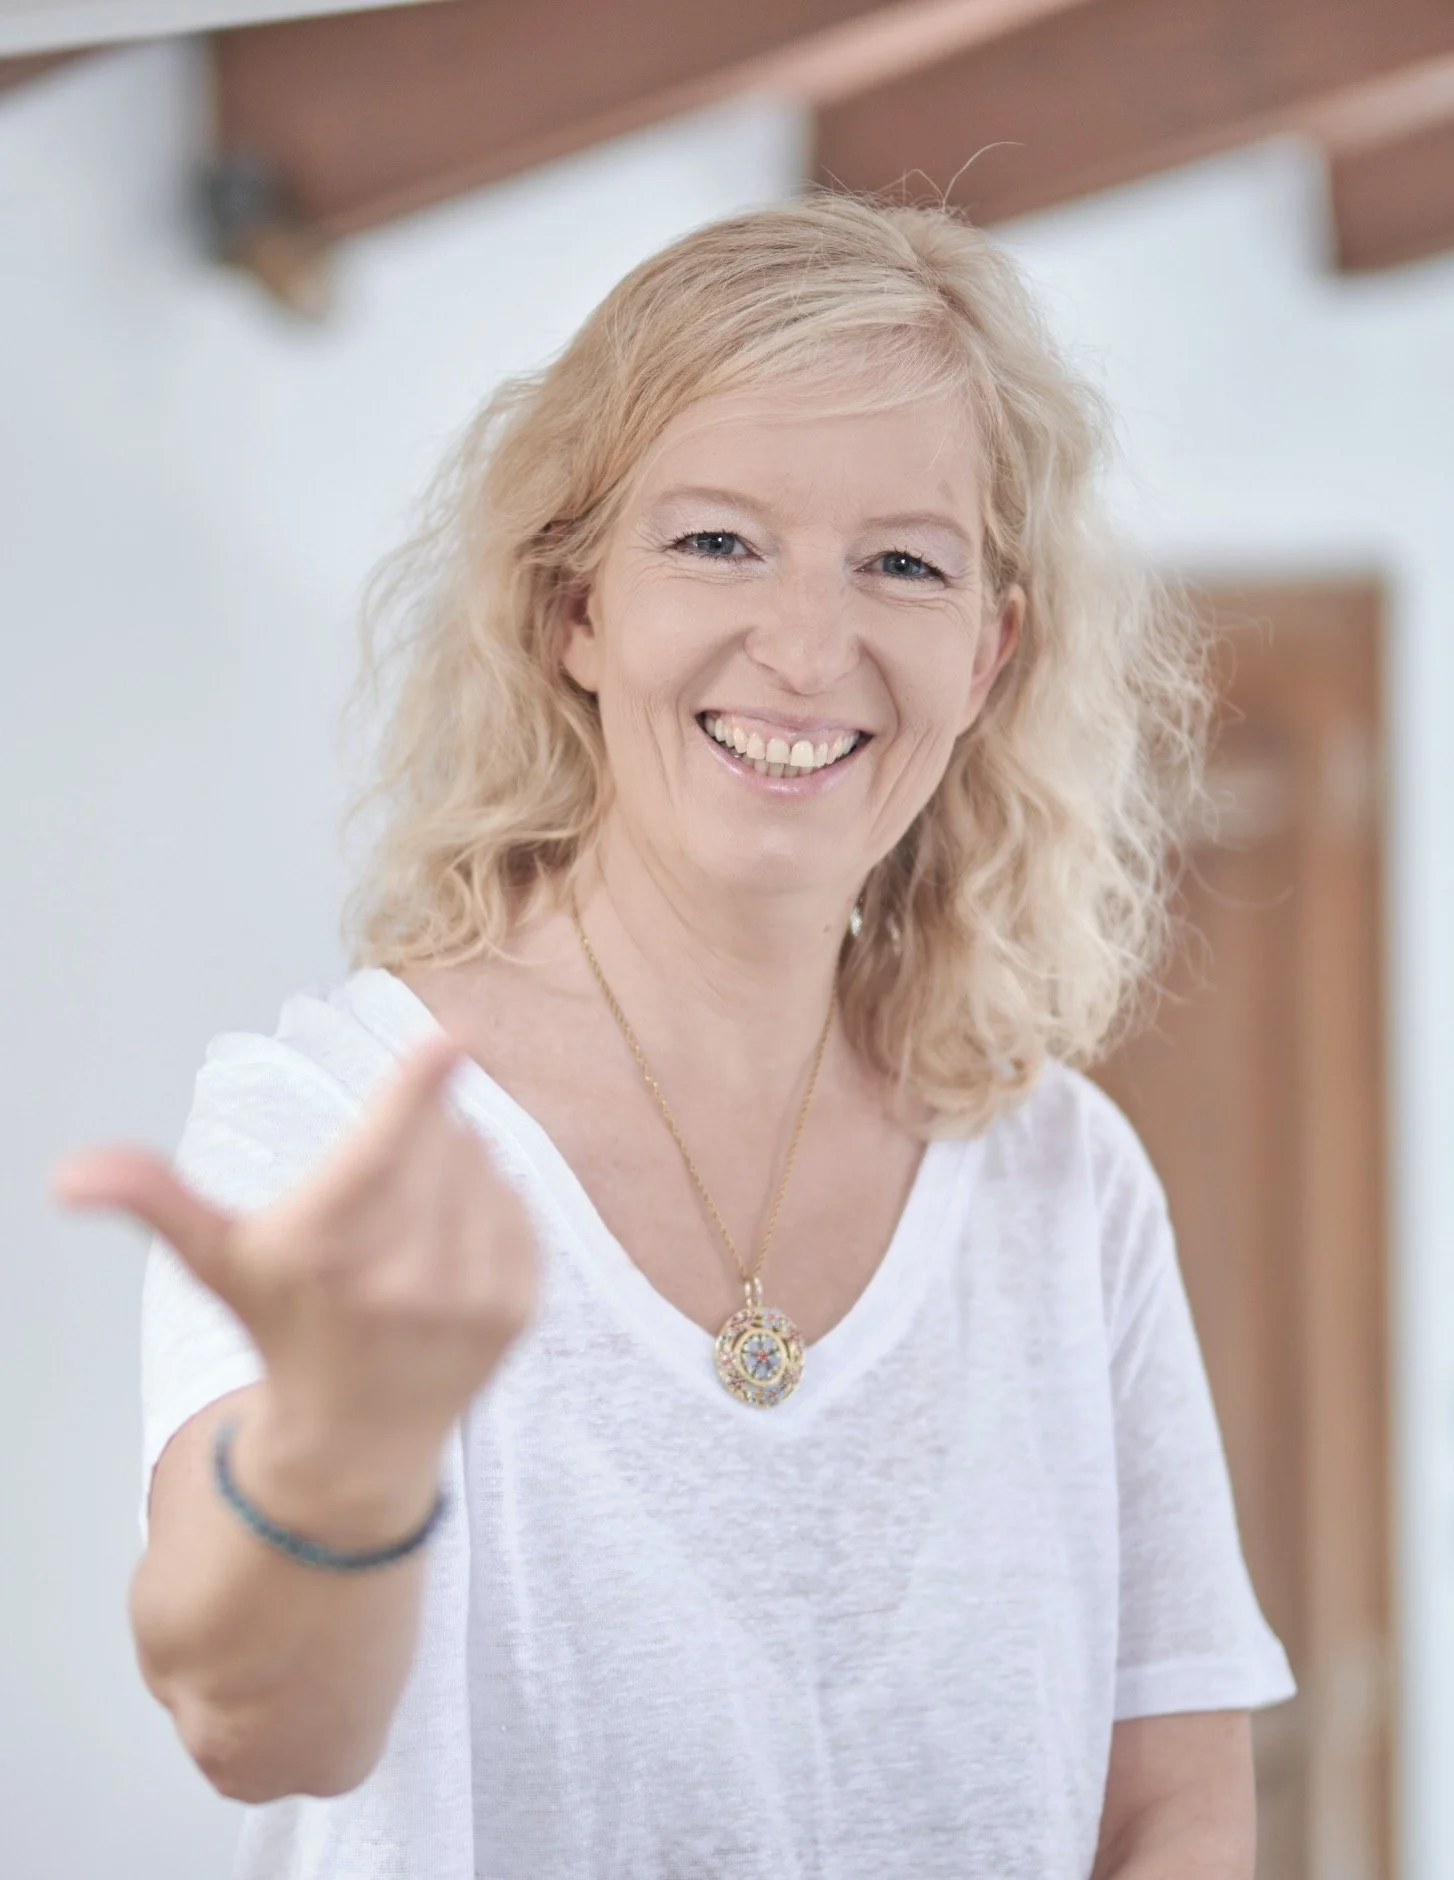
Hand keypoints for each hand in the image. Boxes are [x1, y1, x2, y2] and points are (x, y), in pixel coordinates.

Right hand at [52, 1034, 537, 1474]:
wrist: (352, 1443)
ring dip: (455, 1162)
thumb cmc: (282, 1328)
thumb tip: (69, 1175)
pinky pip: (518, 1206)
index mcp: (323, 1252)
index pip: (382, 1147)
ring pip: (483, 1164)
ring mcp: (467, 1298)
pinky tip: (451, 1236)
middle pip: (438, 1138)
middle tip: (381, 1176)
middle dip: (417, 1128)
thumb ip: (155, 1200)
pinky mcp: (516, 1309)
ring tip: (410, 1213)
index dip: (419, 1083)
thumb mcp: (216, 1262)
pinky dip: (492, 1201)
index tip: (457, 1033)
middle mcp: (401, 1278)